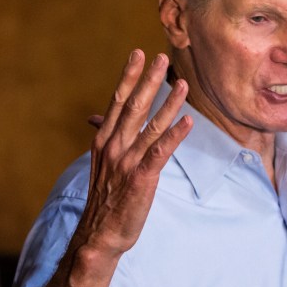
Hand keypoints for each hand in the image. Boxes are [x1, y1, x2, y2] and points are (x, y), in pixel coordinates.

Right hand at [76, 50, 192, 256]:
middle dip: (149, 80)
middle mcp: (113, 146)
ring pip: (151, 125)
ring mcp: (127, 161)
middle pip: (133, 105)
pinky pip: (161, 151)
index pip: (117, 100)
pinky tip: (187, 120)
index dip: (129, 76)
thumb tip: (99, 118)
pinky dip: (175, 134)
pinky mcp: (142, 176)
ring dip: (168, 103)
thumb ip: (106, 137)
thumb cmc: (104, 198)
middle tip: (162, 58)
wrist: (99, 232)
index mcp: (103, 140)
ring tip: (183, 84)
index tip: (138, 54)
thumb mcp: (101, 163)